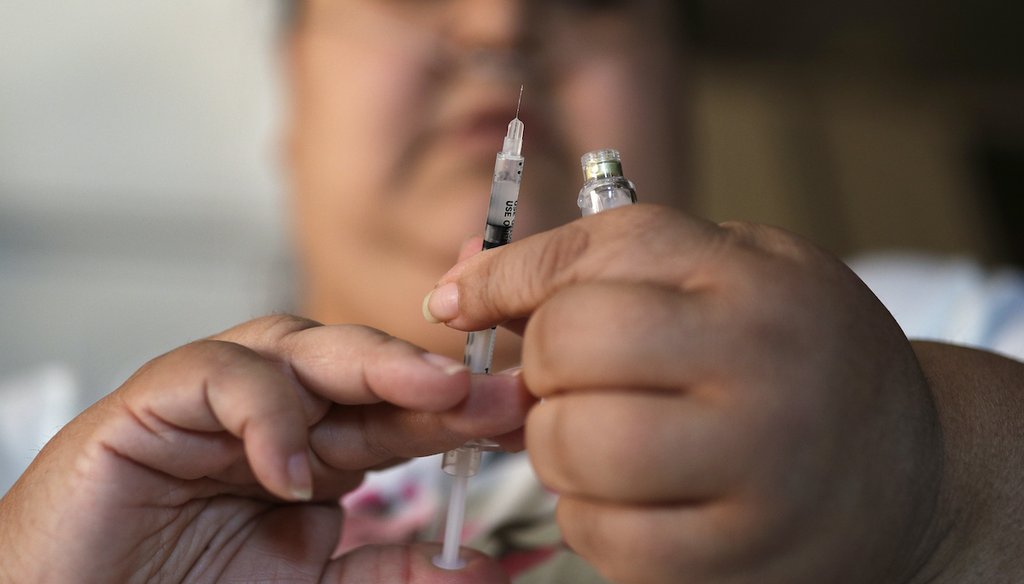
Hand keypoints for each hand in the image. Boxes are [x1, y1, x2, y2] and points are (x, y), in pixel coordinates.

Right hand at [0, 315, 523, 582]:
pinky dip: (263, 414)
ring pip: (299, 345)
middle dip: (428, 375)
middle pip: (361, 366)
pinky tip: (289, 469)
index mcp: (317, 448)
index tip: (519, 413)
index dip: (457, 407)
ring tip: (429, 398)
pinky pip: (219, 376)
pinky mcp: (155, 400)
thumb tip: (489, 563)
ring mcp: (216, 399)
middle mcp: (276, 411)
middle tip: (490, 391)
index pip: (398, 410)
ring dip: (368, 365)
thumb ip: (392, 571)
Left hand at [424, 205, 945, 582]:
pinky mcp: (741, 556)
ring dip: (557, 446)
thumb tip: (454, 291)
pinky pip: (603, 538)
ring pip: (573, 448)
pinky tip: (633, 498)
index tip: (465, 301)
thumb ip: (600, 267)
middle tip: (570, 382)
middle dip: (540, 368)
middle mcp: (760, 366)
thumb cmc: (794, 355)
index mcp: (752, 280)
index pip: (591, 256)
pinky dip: (588, 518)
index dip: (507, 280)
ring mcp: (757, 469)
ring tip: (604, 437)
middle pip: (568, 347)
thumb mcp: (727, 275)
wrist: (912, 469)